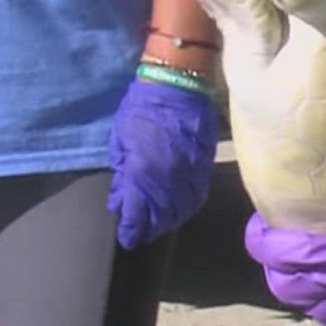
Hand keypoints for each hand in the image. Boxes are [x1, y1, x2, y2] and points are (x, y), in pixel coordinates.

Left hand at [108, 80, 219, 248]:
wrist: (178, 89)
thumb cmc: (141, 111)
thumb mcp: (120, 143)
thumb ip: (122, 174)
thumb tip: (122, 198)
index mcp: (143, 175)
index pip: (137, 215)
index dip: (131, 230)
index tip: (126, 236)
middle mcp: (169, 182)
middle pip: (161, 218)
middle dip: (150, 229)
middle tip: (142, 234)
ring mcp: (190, 176)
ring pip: (182, 211)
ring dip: (170, 221)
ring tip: (161, 224)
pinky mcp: (205, 168)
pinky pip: (197, 197)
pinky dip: (187, 207)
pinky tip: (181, 209)